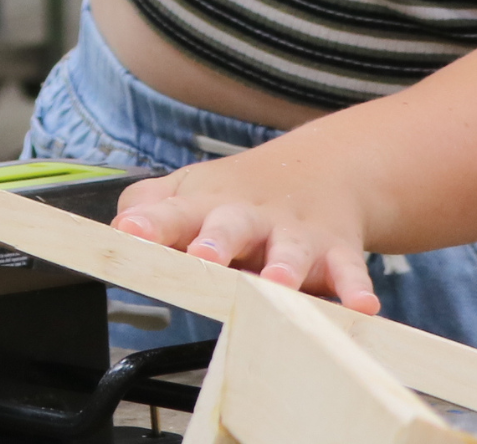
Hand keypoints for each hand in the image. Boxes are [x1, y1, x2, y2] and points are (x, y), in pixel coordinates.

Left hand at [112, 147, 380, 313]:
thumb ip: (151, 207)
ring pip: (289, 250)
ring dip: (284, 267)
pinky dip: (356, 288)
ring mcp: (294, 234)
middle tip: (202, 256)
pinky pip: (349, 271)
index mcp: (207, 204)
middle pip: (230, 224)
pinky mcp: (336, 251)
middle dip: (216, 241)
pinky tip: (361, 306)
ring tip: (277, 284)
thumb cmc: (241, 195)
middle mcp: (249, 216)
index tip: (128, 233)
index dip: (149, 223)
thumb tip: (115, 226)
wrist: (324, 169)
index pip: (172, 211)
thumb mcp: (192, 191)